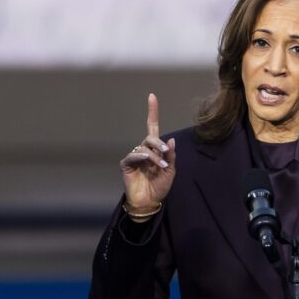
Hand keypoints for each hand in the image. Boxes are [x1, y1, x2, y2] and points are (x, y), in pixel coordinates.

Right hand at [120, 93, 175, 212]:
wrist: (150, 202)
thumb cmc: (160, 186)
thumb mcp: (170, 171)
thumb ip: (170, 156)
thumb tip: (171, 140)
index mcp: (155, 150)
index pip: (152, 127)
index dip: (152, 112)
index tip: (151, 96)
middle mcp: (144, 150)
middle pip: (150, 137)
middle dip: (159, 143)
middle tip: (165, 151)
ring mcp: (135, 157)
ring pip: (144, 147)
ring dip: (154, 156)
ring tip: (161, 166)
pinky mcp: (127, 165)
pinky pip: (133, 155)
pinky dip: (142, 157)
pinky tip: (148, 162)